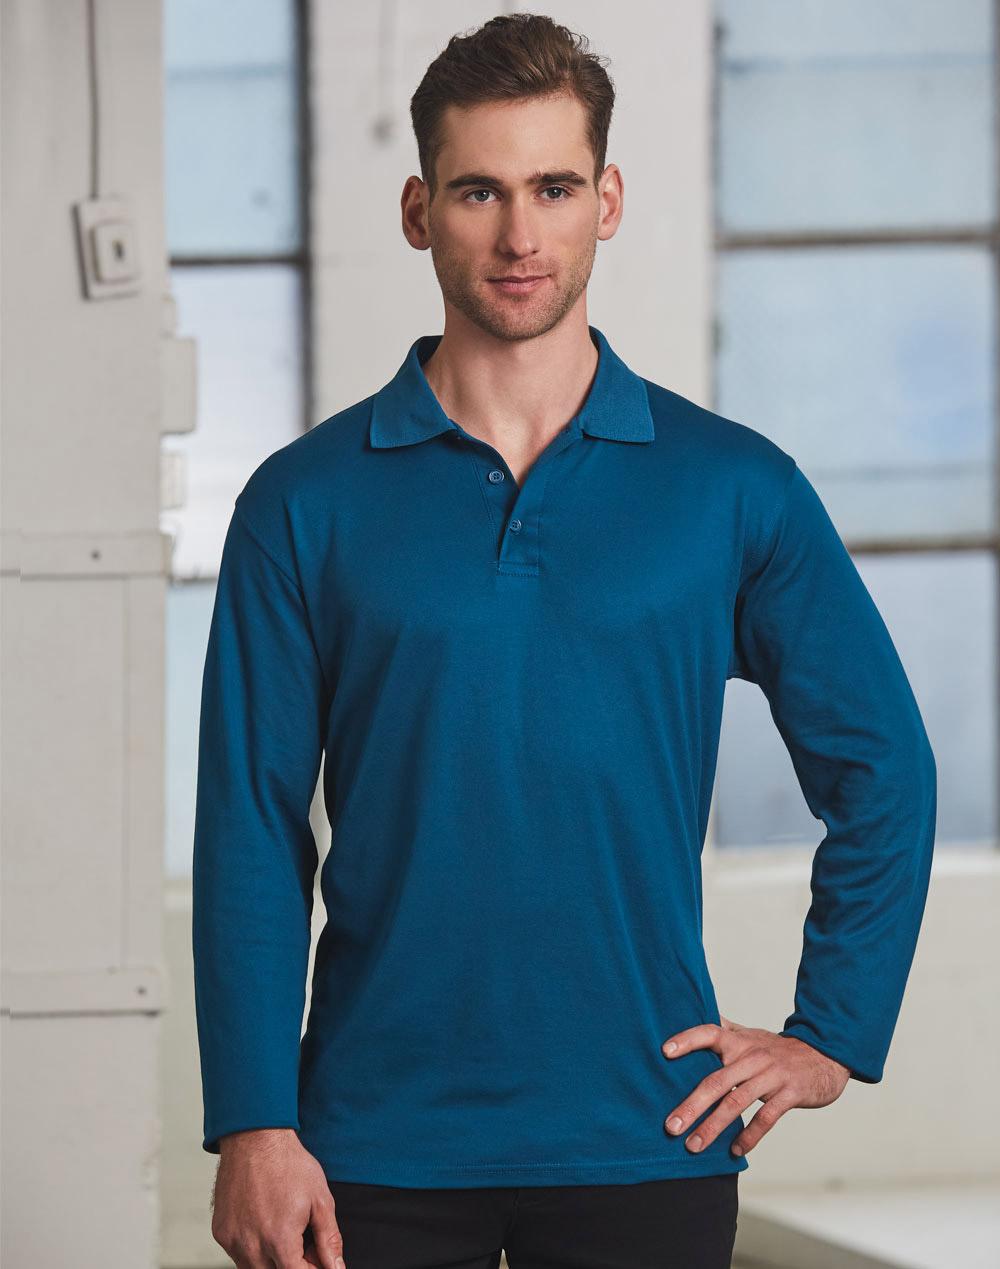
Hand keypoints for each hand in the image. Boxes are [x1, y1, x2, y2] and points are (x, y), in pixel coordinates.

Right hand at [211, 1128, 347, 1267]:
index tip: (317, 1259)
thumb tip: (337, 1268)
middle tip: (305, 1245)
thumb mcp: (320, 1199)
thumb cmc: (289, 1163)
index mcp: (280, 1239)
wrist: (254, 1137)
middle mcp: (252, 1246)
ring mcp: (233, 1241)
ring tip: (285, 1231)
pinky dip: (253, 1248)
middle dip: (293, 1265)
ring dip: (272, 1260)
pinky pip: (238, 1254)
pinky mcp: (221, 1232)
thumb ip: (329, 1240)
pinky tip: (264, 1223)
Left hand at [660, 1014, 850, 1157]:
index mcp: (740, 1041)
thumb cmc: (777, 1049)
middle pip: (717, 1080)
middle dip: (692, 1105)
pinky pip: (766, 1117)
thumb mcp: (750, 1035)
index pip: (709, 1033)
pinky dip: (749, 1135)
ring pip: (737, 1102)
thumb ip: (723, 1029)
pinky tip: (734, 1151)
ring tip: (694, 1145)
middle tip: (670, 1127)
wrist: (824, 1056)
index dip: (687, 1039)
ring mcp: (771, 1075)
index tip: (664, 1052)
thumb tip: (694, 1011)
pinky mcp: (789, 1094)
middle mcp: (752, 1056)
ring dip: (714, 1126)